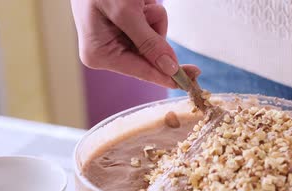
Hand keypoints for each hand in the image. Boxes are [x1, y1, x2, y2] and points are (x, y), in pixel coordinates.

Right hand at [70, 0, 198, 87]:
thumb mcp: (126, 12)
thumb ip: (148, 42)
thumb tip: (169, 69)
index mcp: (100, 54)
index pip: (142, 71)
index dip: (168, 76)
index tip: (191, 81)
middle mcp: (106, 52)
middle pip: (150, 57)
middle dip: (155, 32)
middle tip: (145, 10)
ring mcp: (116, 41)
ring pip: (154, 41)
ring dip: (153, 19)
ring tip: (138, 2)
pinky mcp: (125, 30)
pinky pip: (150, 29)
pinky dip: (150, 13)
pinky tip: (139, 2)